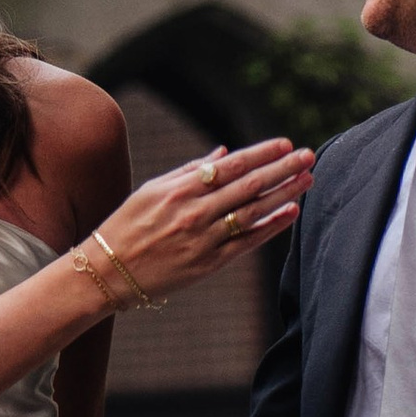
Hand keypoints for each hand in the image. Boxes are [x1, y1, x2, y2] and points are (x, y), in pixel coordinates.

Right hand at [91, 138, 311, 301]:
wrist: (106, 273)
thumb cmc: (126, 226)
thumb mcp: (152, 190)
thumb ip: (189, 171)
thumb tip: (224, 153)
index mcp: (180, 190)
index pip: (231, 166)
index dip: (261, 154)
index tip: (285, 144)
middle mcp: (194, 213)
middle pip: (248, 186)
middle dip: (282, 169)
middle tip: (309, 156)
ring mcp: (203, 240)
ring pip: (253, 213)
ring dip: (284, 195)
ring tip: (307, 180)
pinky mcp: (208, 265)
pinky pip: (246, 243)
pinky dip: (270, 228)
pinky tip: (290, 213)